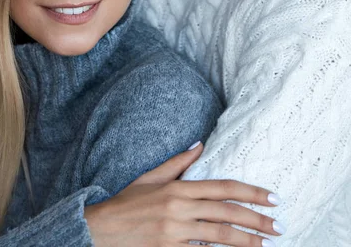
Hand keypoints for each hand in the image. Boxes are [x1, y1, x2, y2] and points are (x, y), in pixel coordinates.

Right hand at [85, 142, 283, 246]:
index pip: (223, 187)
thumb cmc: (127, 202)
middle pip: (226, 213)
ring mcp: (175, 233)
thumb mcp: (151, 177)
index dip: (250, 192)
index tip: (272, 197)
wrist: (101, 230)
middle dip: (256, 220)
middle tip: (279, 225)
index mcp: (178, 188)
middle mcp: (180, 208)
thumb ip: (179, 161)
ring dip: (246, 241)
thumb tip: (201, 144)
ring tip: (266, 244)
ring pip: (219, 236)